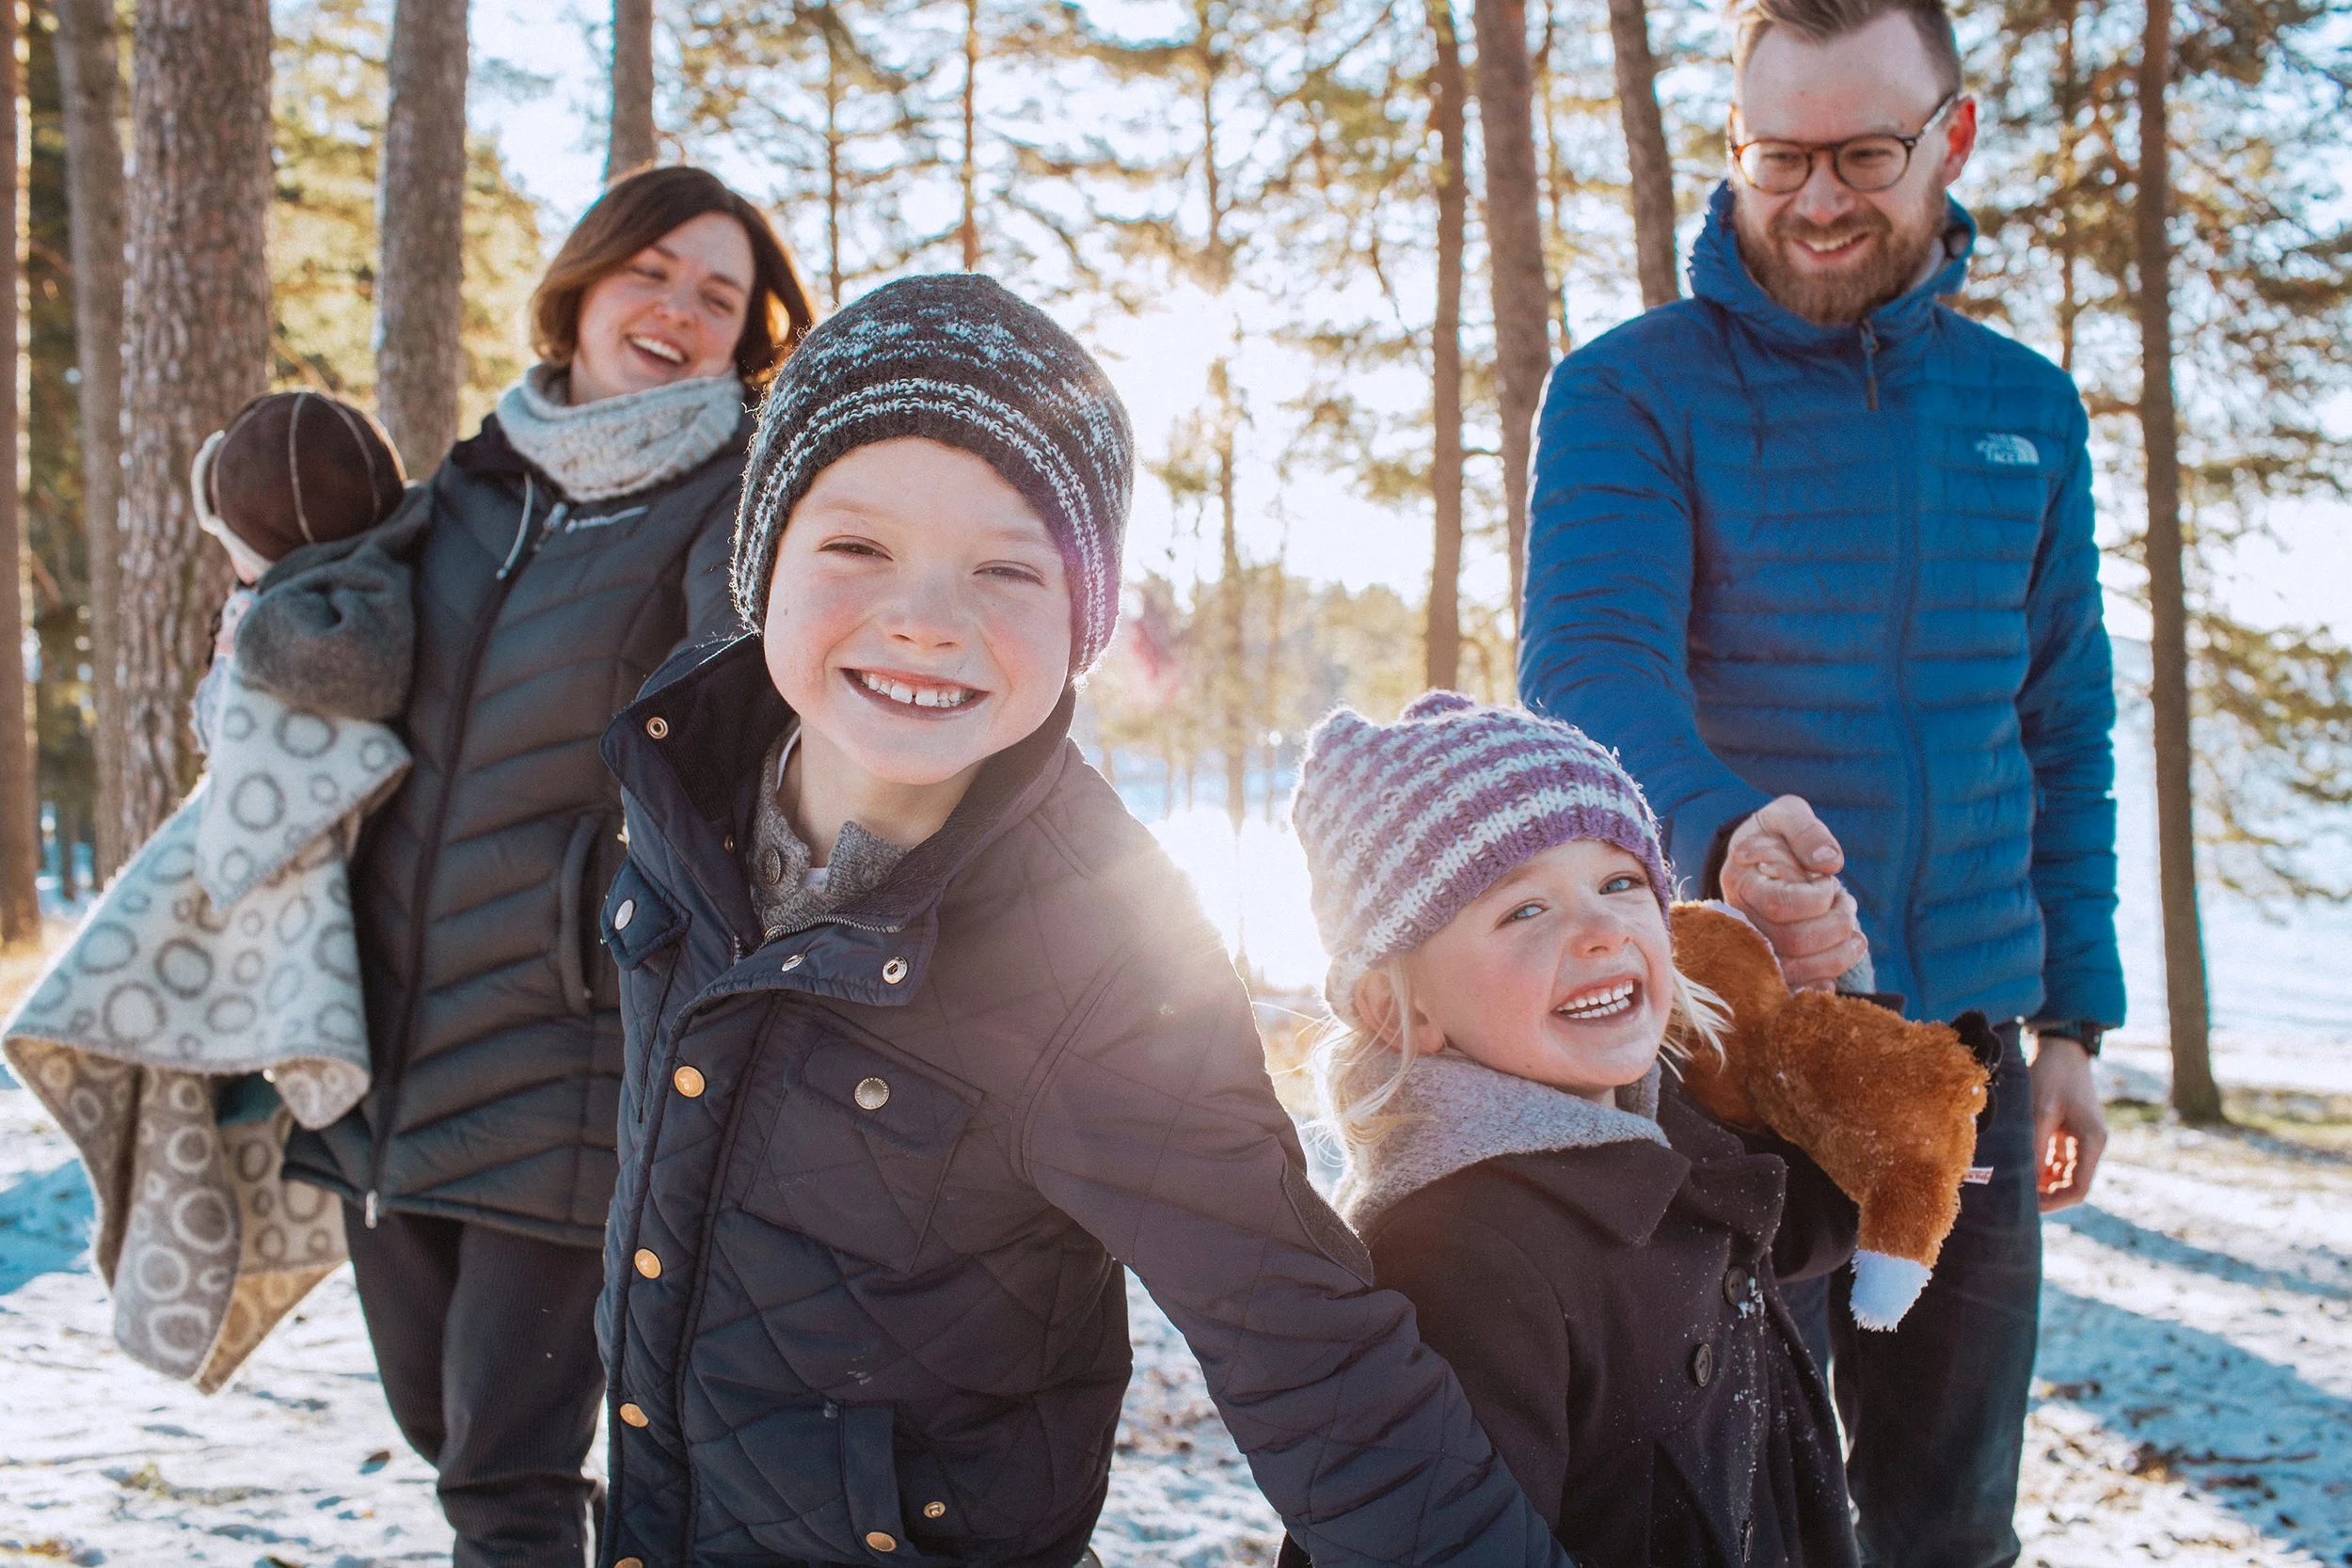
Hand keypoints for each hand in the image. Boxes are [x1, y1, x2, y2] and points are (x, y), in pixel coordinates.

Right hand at [1719, 796, 1868, 990]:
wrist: (1757, 854)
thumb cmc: (1774, 835)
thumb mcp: (1787, 814)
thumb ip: (1806, 831)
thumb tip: (1830, 863)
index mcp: (1741, 880)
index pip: (1780, 903)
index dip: (1817, 897)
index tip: (1829, 879)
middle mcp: (1740, 919)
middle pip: (1791, 941)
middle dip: (1835, 924)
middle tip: (1847, 903)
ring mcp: (1752, 946)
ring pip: (1795, 970)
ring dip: (1837, 953)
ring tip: (1852, 931)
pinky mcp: (1768, 966)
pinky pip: (1793, 990)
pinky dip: (1822, 984)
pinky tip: (1839, 959)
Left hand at [2030, 1034, 2105, 1210]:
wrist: (2059, 1047)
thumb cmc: (2052, 1075)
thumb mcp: (2040, 1111)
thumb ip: (2035, 1147)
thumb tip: (2025, 1180)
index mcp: (2092, 1142)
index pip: (2078, 1189)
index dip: (2054, 1203)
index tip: (2028, 1207)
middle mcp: (2090, 1144)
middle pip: (2070, 1185)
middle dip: (2045, 1194)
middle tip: (2014, 1197)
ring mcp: (2080, 1139)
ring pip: (2060, 1173)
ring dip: (2040, 1181)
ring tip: (2011, 1183)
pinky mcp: (2067, 1131)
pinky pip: (2054, 1159)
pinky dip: (2038, 1165)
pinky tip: (2016, 1166)